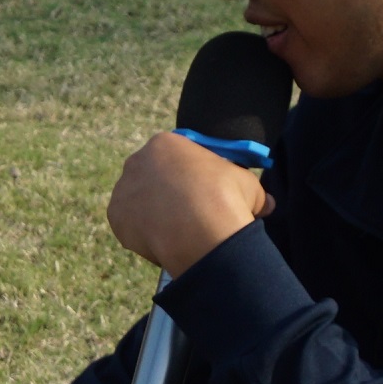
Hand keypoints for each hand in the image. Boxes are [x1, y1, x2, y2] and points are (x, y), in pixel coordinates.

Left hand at [107, 130, 271, 278]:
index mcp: (165, 143)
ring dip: (153, 211)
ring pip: (138, 200)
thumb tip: (266, 204)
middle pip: (151, 175)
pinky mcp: (116, 217)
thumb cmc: (225, 198)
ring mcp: (123, 189)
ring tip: (176, 230)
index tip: (198, 188)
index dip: (187, 173)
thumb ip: (250, 191)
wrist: (201, 231)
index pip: (174, 154)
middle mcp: (137, 161)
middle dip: (165, 190)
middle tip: (185, 210)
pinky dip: (143, 232)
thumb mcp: (247, 185)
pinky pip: (130, 224)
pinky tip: (163, 240)